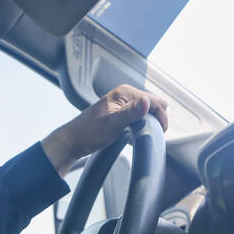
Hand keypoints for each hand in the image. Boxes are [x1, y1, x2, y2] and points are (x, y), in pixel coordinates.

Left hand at [40, 84, 168, 174]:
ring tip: (144, 134)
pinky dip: (143, 125)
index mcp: (124, 93)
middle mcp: (125, 95)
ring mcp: (123, 104)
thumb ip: (131, 113)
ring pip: (148, 111)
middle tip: (152, 134)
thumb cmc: (88, 133)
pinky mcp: (121, 113)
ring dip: (150, 122)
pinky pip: (140, 116)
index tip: (160, 132)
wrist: (72, 141)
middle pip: (154, 104)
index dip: (161, 116)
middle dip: (157, 118)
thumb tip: (148, 102)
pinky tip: (137, 134)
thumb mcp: (112, 124)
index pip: (155, 101)